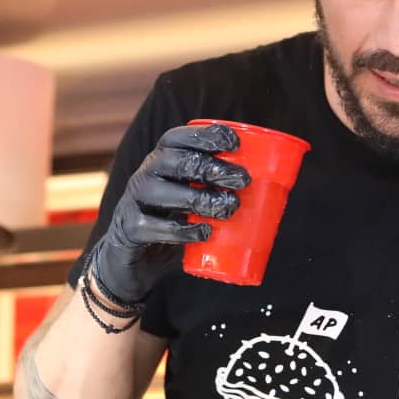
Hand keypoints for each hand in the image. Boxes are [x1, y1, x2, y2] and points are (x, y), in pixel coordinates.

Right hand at [86, 122, 248, 304]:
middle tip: (243, 180)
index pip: (176, 138)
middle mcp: (144, 175)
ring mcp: (133, 202)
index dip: (204, 135)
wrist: (133, 263)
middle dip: (211, 167)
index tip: (235, 143)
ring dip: (201, 198)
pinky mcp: (130, 229)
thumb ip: (214, 192)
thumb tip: (268, 189)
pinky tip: (204, 232)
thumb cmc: (171, 224)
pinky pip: (155, 226)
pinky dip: (182, 230)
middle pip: (175, 161)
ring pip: (164, 191)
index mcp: (159, 162)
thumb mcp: (190, 202)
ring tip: (229, 207)